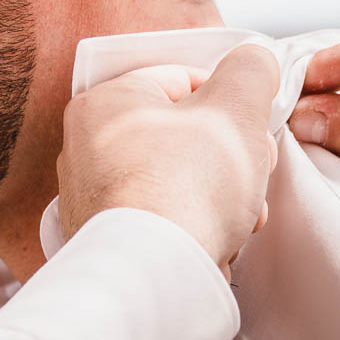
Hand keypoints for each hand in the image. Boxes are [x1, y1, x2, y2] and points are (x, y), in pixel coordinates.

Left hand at [58, 44, 281, 271]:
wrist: (156, 278)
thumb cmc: (186, 189)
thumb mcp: (236, 108)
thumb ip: (251, 70)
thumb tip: (254, 61)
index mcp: (104, 102)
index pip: (182, 79)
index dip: (231, 100)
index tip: (254, 128)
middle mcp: (84, 148)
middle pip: (181, 132)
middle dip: (230, 154)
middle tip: (254, 173)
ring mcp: (91, 200)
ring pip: (176, 178)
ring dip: (219, 193)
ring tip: (241, 216)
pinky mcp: (107, 241)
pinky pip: (161, 218)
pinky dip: (193, 225)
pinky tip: (216, 241)